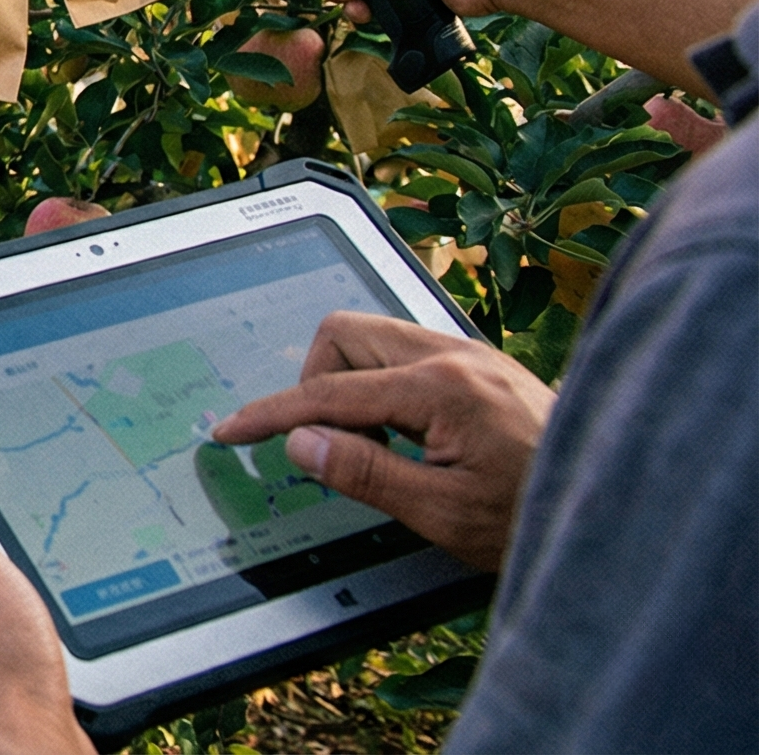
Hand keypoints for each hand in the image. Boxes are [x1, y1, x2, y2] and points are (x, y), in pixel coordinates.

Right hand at [208, 311, 553, 571]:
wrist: (619, 509)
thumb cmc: (538, 518)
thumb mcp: (444, 513)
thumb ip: (365, 472)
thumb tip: (302, 440)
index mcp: (441, 388)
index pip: (328, 392)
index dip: (272, 413)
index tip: (233, 430)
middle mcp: (454, 355)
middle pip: (343, 334)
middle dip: (317, 385)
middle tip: (337, 445)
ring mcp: (471, 354)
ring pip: (373, 336)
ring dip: (352, 384)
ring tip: (380, 446)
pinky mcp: (482, 365)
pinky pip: (406, 351)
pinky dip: (385, 385)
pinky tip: (409, 435)